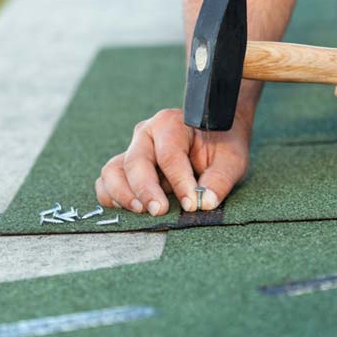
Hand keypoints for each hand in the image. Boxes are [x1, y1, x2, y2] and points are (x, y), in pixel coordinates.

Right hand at [96, 108, 250, 215]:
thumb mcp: (231, 160)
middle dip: (146, 190)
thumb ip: (220, 180)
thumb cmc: (221, 146)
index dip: (179, 181)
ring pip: (113, 171)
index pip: (170, 154)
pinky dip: (111, 198)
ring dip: (123, 195)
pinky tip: (130, 211)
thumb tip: (205, 203)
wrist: (213, 137)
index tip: (191, 204)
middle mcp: (146, 134)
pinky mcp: (124, 169)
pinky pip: (106, 183)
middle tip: (159, 211)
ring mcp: (132, 151)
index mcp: (171, 124)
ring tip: (142, 212)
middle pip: (136, 162)